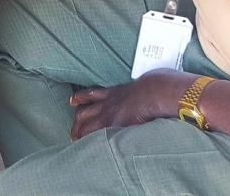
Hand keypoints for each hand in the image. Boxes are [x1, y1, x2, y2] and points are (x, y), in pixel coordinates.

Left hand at [70, 71, 198, 139]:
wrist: (157, 90)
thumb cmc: (157, 84)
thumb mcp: (144, 81)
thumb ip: (141, 86)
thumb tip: (152, 82)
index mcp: (115, 92)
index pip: (92, 94)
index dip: (80, 98)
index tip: (72, 101)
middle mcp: (108, 102)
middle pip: (84, 111)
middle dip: (77, 121)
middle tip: (72, 131)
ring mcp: (110, 113)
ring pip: (87, 124)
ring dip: (80, 133)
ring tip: (75, 141)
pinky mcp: (116, 124)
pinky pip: (99, 134)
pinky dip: (93, 141)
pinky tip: (89, 148)